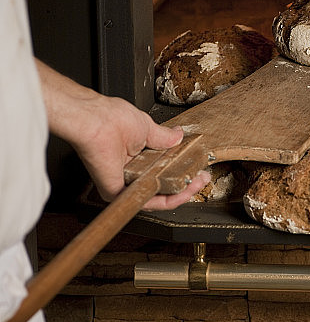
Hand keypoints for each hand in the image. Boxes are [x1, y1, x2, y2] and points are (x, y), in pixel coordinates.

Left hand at [36, 60, 209, 209]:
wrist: (96, 120)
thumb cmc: (110, 119)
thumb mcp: (147, 127)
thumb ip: (164, 137)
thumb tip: (178, 136)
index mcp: (135, 157)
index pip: (162, 171)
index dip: (183, 171)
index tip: (198, 168)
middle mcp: (129, 172)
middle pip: (163, 186)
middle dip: (187, 184)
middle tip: (201, 179)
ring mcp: (123, 184)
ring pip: (157, 196)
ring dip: (181, 193)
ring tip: (197, 184)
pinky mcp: (117, 192)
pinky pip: (146, 202)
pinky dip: (168, 200)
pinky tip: (183, 193)